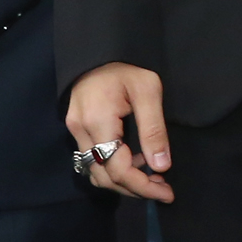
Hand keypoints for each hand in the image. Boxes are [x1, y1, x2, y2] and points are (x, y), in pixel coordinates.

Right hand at [66, 62, 174, 203]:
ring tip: (152, 177)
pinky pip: (92, 159)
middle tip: (162, 189)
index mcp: (98, 121)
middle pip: (104, 177)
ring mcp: (75, 130)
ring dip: (123, 181)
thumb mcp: (149, 91)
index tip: (167, 193)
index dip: (142, 187)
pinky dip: (113, 168)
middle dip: (134, 189)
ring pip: (95, 171)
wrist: (100, 49)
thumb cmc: (127, 65)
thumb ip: (154, 129)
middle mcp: (81, 131)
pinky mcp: (76, 128)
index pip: (117, 170)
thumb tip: (161, 166)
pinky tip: (135, 160)